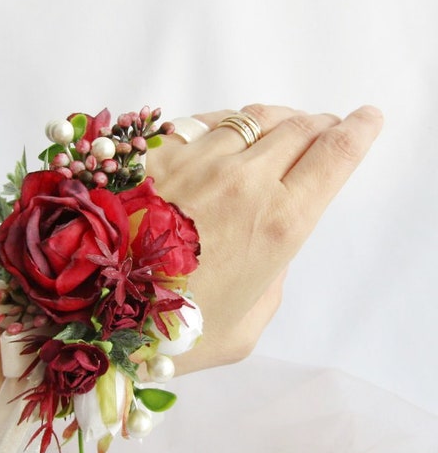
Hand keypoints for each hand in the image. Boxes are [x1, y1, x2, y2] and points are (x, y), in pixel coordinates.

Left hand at [147, 104, 383, 372]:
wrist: (85, 314)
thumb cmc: (169, 335)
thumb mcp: (245, 327)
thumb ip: (270, 277)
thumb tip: (269, 241)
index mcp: (279, 225)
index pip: (335, 156)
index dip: (358, 131)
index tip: (367, 119)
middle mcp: (244, 181)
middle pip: (299, 128)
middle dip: (319, 125)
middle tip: (322, 129)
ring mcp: (195, 160)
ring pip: (253, 117)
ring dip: (276, 120)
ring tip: (278, 130)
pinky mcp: (153, 152)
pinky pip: (202, 120)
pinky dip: (226, 122)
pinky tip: (225, 133)